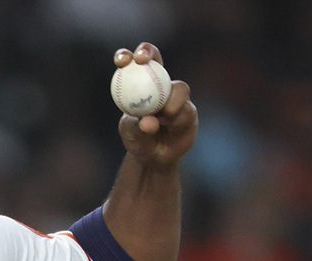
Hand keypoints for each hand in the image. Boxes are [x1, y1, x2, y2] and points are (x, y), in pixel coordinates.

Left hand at [114, 43, 197, 169]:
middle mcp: (159, 84)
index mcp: (139, 85)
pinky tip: (170, 126)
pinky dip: (175, 119)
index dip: (128, 56)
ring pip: (179, 87)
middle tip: (141, 60)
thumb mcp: (130, 131)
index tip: (122, 61)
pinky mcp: (189, 110)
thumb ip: (136, 124)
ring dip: (168, 103)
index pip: (133, 63)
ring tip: (160, 118)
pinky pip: (186, 110)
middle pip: (156, 59)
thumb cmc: (138, 138)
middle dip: (148, 52)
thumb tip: (149, 121)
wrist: (154, 157)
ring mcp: (176, 96)